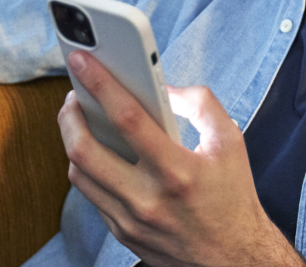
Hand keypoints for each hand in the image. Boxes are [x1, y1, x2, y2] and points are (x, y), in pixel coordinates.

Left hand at [58, 51, 305, 266]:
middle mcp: (148, 199)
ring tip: (79, 119)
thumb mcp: (230, 142)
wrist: (235, 260)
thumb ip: (200, 104)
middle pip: (85, 151)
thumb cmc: (234, 198)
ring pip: (79, 175)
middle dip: (69, 115)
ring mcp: (131, 220)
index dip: (100, 83)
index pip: (127, 118)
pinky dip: (89, 169)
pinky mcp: (123, 234)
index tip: (82, 59)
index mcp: (177, 171)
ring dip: (72, 141)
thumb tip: (166, 87)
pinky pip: (92, 195)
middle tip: (73, 94)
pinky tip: (96, 151)